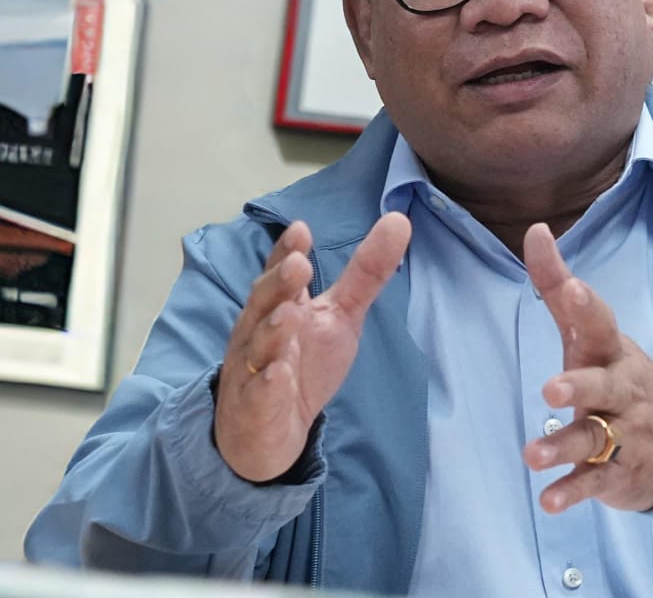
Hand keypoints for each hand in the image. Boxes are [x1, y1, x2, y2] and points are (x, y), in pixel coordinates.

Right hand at [214, 213, 410, 481]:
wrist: (266, 433)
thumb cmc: (302, 363)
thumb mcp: (340, 316)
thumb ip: (365, 273)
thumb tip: (399, 221)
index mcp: (281, 305)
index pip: (280, 273)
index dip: (286, 252)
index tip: (301, 229)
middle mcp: (260, 331)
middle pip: (264, 303)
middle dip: (279, 283)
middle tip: (299, 264)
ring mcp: (253, 369)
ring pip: (259, 347)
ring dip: (273, 330)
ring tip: (290, 313)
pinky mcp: (255, 408)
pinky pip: (260, 394)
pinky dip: (268, 384)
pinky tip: (278, 375)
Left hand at [520, 223, 652, 512]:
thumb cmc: (617, 374)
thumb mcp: (591, 333)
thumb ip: (557, 286)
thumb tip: (535, 230)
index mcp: (611, 351)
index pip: (601, 324)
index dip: (588, 307)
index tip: (576, 289)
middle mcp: (621, 389)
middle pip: (602, 385)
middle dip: (579, 387)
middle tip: (551, 391)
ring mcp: (624, 433)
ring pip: (595, 438)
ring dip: (563, 446)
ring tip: (532, 454)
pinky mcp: (620, 472)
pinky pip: (596, 483)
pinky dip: (572, 492)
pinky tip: (549, 500)